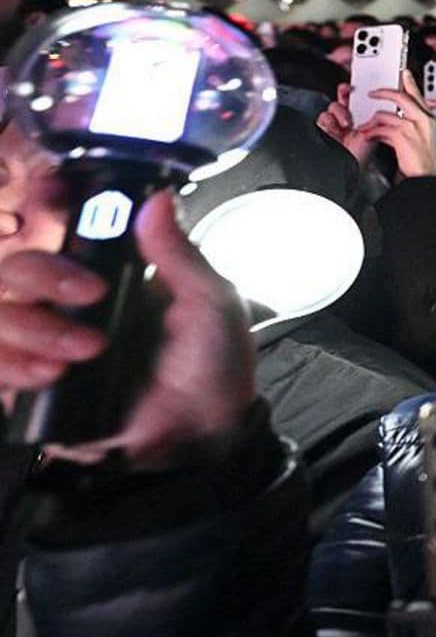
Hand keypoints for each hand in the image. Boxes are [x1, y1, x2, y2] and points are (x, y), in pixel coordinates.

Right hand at [0, 192, 254, 468]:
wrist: (207, 435)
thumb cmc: (214, 366)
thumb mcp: (211, 303)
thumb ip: (180, 254)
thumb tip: (160, 200)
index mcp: (106, 279)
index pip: (53, 241)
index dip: (49, 238)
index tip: (79, 254)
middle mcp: (67, 308)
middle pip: (12, 272)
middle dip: (41, 278)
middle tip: (89, 298)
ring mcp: (45, 348)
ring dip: (29, 327)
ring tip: (80, 353)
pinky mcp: (33, 393)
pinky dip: (11, 367)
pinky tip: (49, 375)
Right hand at [315, 82, 375, 164]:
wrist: (347, 166)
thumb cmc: (363, 155)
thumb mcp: (374, 130)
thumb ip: (375, 114)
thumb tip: (379, 100)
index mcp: (362, 119)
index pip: (359, 99)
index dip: (358, 91)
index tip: (361, 85)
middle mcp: (348, 120)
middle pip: (343, 98)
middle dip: (344, 92)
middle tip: (348, 90)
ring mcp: (335, 124)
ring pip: (333, 106)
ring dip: (340, 113)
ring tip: (346, 124)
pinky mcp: (323, 129)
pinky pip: (323, 116)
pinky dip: (329, 121)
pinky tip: (335, 130)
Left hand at [357, 72, 435, 178]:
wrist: (428, 177)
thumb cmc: (424, 162)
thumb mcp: (421, 139)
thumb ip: (407, 125)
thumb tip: (388, 119)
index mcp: (430, 119)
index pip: (419, 96)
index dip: (410, 83)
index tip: (403, 72)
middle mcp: (424, 119)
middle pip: (401, 97)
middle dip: (383, 93)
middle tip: (372, 93)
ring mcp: (413, 127)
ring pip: (385, 115)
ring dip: (372, 122)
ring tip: (365, 128)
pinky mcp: (402, 136)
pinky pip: (381, 128)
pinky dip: (372, 133)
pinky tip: (369, 136)